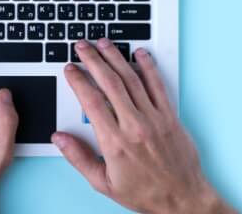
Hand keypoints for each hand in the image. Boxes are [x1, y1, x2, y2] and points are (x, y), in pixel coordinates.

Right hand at [52, 39, 235, 213]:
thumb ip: (79, 158)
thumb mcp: (103, 183)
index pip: (91, 102)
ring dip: (116, 57)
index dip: (78, 80)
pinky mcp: (170, 116)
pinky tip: (140, 53)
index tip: (70, 69)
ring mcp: (155, 118)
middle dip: (93, 60)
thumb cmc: (144, 193)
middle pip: (110, 83)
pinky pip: (158, 86)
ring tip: (104, 43)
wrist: (182, 200)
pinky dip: (148, 67)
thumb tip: (59, 138)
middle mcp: (135, 126)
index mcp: (115, 142)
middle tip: (82, 46)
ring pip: (132, 79)